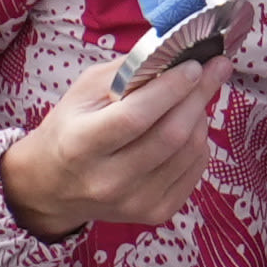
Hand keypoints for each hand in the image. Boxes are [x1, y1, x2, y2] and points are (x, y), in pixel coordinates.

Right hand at [0, 46, 222, 240]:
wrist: (52, 186)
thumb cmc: (70, 129)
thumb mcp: (83, 92)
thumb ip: (128, 72)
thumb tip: (177, 54)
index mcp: (81, 145)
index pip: (135, 116)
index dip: (171, 88)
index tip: (194, 64)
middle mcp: (107, 180)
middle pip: (171, 135)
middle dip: (199, 95)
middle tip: (215, 69)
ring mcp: (134, 201)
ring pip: (189, 151)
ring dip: (201, 116)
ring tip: (195, 97)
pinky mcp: (156, 212)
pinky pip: (195, 170)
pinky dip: (199, 142)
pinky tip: (188, 127)